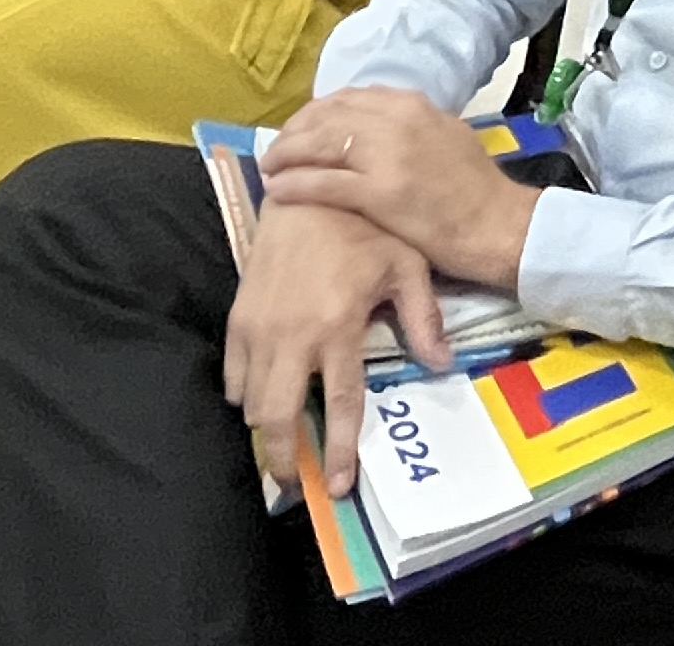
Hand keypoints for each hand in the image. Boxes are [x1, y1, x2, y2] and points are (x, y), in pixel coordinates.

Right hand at [227, 199, 439, 498]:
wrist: (308, 187)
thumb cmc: (364, 225)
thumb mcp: (406, 264)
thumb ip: (421, 317)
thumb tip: (441, 363)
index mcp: (338, 326)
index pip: (339, 405)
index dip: (340, 451)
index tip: (339, 486)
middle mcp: (293, 335)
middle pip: (279, 417)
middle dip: (284, 459)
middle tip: (297, 481)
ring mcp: (259, 328)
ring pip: (250, 403)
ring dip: (264, 430)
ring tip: (282, 445)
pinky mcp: (238, 316)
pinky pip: (232, 374)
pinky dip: (244, 395)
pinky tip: (261, 400)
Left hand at [259, 87, 541, 291]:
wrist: (497, 223)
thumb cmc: (474, 187)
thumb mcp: (445, 136)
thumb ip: (410, 125)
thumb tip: (376, 125)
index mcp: (412, 105)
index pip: (349, 98)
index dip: (316, 113)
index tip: (299, 128)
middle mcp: (397, 120)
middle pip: (327, 116)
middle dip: (295, 131)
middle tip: (276, 149)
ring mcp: (387, 154)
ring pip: (320, 144)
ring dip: (286, 155)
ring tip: (268, 167)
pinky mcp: (379, 192)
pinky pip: (324, 182)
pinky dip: (295, 184)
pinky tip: (277, 190)